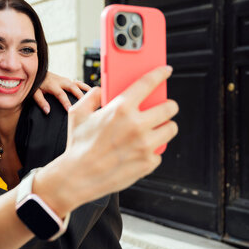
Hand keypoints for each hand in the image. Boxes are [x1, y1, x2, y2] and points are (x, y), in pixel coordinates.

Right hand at [34, 66, 178, 214]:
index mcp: (121, 109)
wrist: (78, 177)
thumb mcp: (77, 113)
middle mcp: (137, 125)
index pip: (148, 83)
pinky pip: (160, 150)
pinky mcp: (148, 162)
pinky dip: (152, 149)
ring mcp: (145, 145)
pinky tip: (140, 148)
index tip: (165, 71)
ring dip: (165, 126)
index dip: (160, 74)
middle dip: (167, 105)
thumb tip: (102, 91)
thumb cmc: (78, 145)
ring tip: (154, 127)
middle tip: (162, 106)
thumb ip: (92, 96)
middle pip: (169, 107)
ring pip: (171, 128)